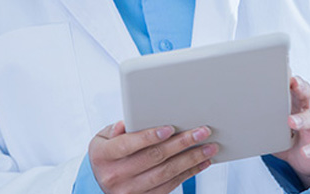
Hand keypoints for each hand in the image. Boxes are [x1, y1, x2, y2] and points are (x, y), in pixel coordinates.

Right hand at [88, 121, 217, 193]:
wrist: (101, 181)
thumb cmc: (108, 152)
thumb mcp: (102, 137)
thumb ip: (115, 129)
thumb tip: (126, 123)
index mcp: (104, 156)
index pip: (128, 145)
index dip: (149, 136)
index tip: (170, 128)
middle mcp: (116, 176)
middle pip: (153, 157)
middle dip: (181, 143)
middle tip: (201, 132)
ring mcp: (130, 191)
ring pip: (166, 173)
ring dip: (190, 159)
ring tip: (208, 147)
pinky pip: (170, 186)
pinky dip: (188, 173)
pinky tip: (201, 162)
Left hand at [273, 76, 309, 187]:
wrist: (307, 158)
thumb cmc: (289, 135)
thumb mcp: (275, 122)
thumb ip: (262, 115)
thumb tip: (237, 109)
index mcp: (294, 102)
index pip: (293, 84)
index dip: (288, 76)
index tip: (281, 68)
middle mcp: (307, 110)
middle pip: (306, 94)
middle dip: (300, 86)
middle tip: (293, 82)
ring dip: (302, 119)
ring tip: (291, 121)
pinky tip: (304, 151)